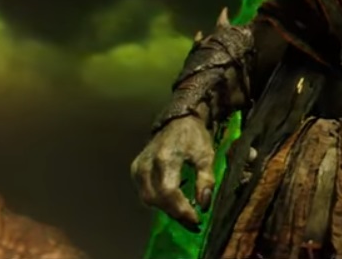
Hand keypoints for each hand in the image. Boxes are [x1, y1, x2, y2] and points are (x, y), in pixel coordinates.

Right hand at [130, 116, 215, 231]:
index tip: (196, 220)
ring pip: (148, 198)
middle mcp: (147, 164)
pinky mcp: (135, 169)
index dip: (182, 210)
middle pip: (157, 199)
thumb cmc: (194, 137)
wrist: (177, 121)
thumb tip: (203, 205)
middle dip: (176, 213)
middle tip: (193, 220)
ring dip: (167, 209)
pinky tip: (173, 201)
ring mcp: (138, 167)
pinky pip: (144, 192)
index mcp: (165, 158)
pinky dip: (158, 200)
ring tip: (185, 211)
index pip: (169, 192)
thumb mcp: (206, 156)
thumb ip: (206, 180)